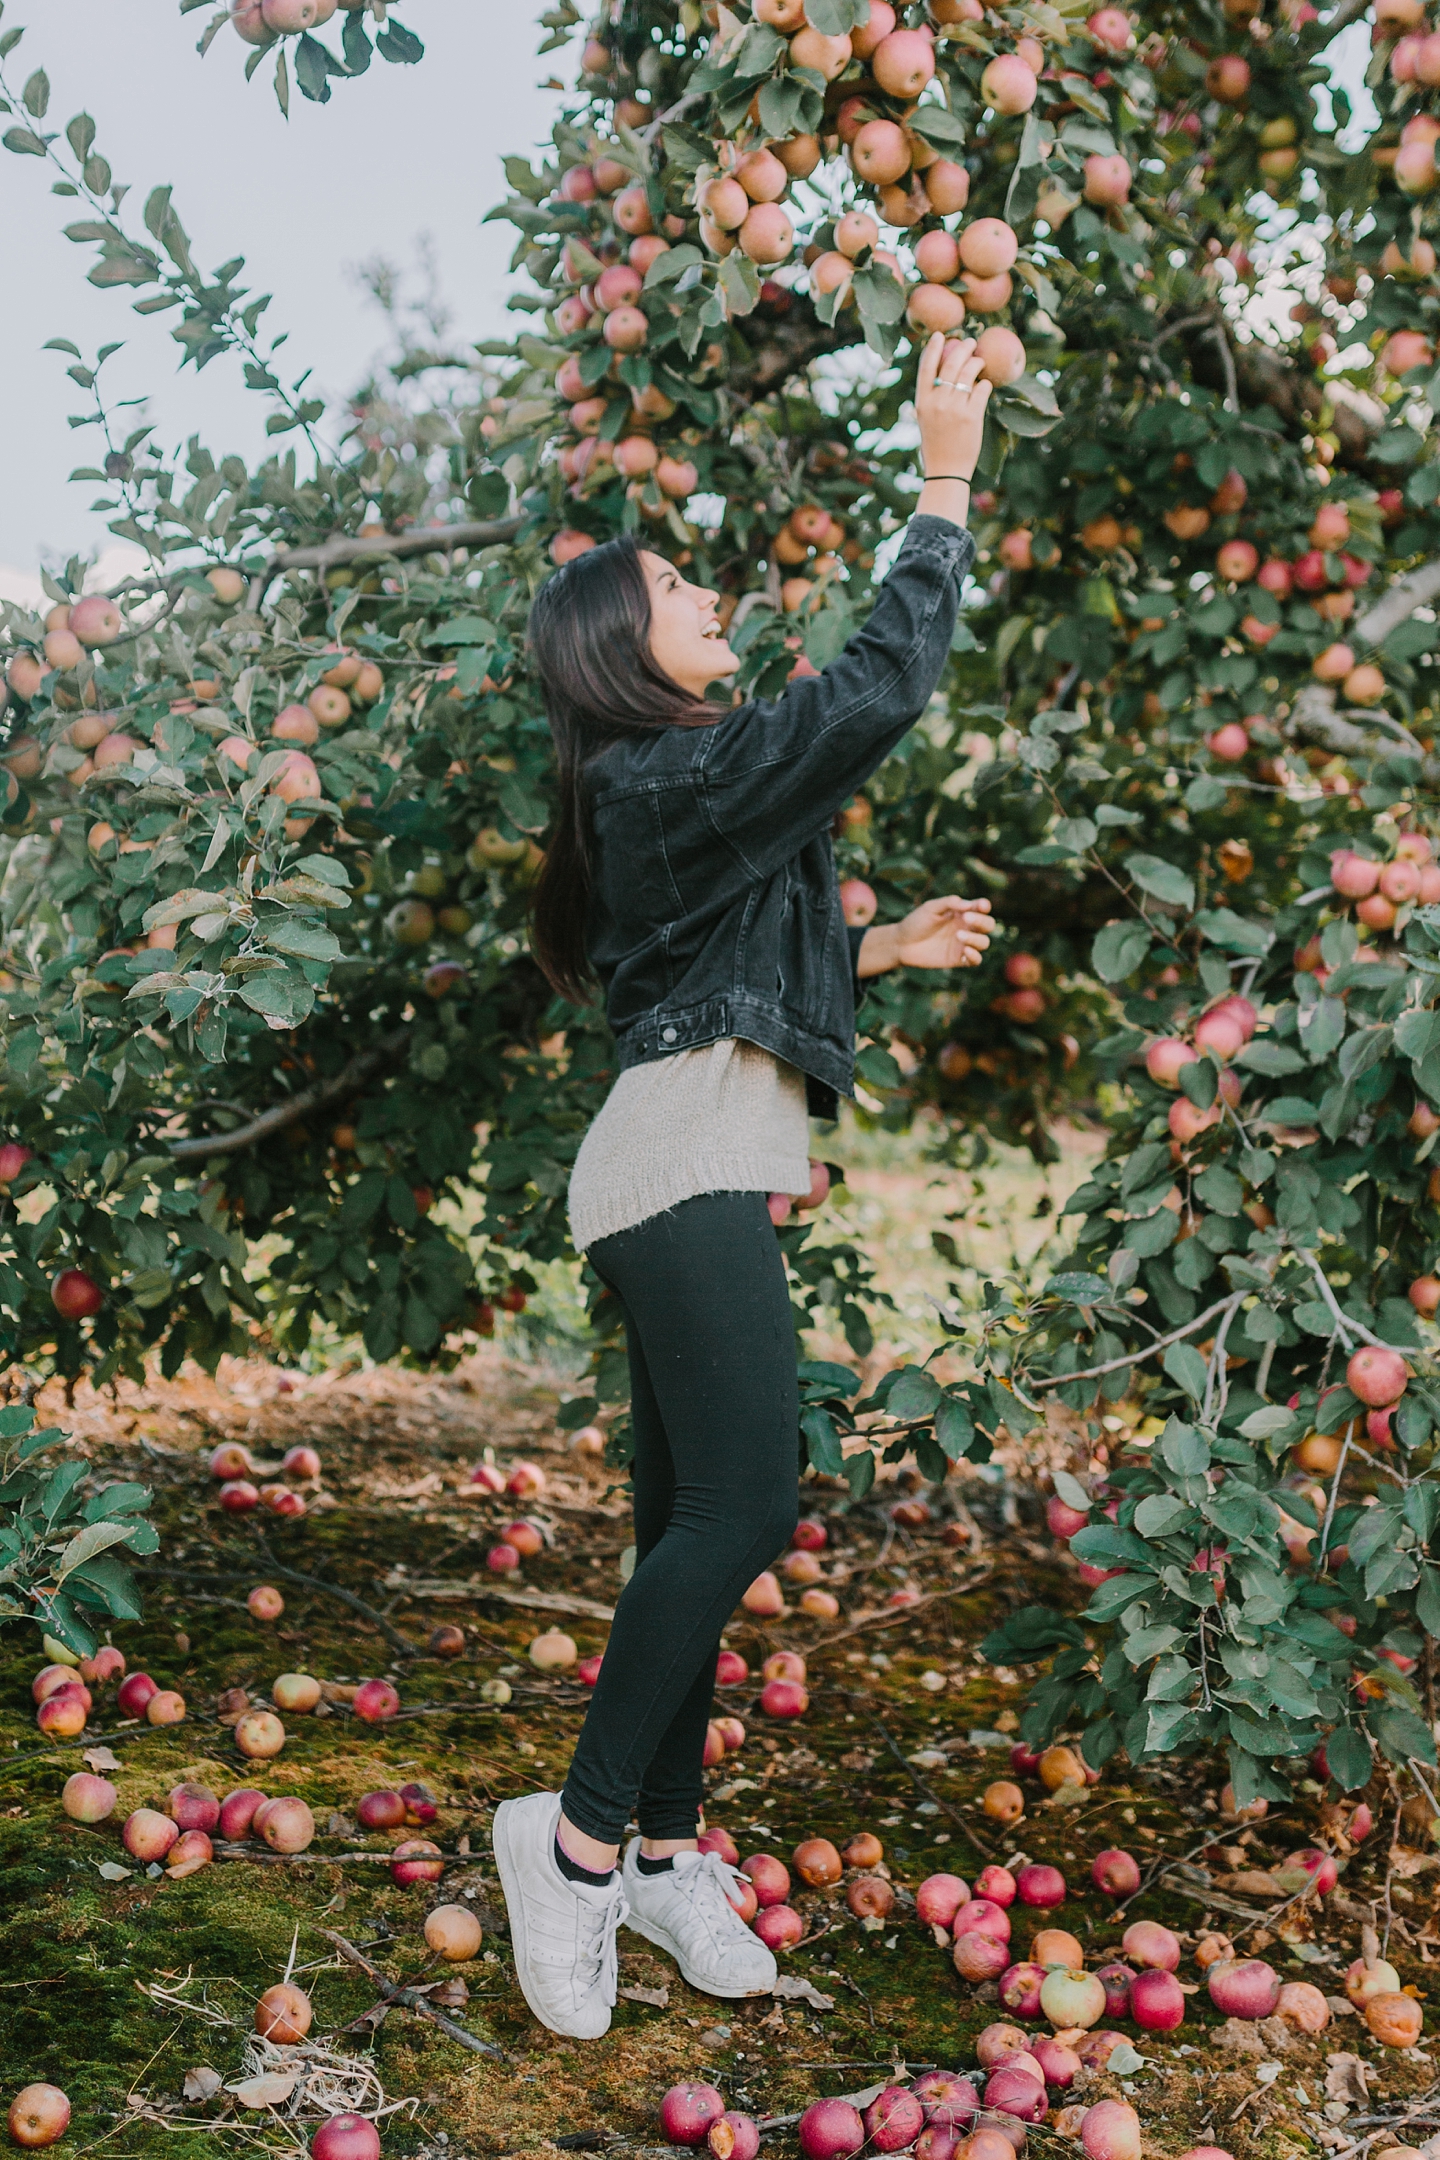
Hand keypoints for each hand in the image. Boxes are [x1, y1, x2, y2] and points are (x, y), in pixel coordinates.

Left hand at [856, 896, 993, 976]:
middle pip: (988, 925)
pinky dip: (975, 956)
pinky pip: (976, 960)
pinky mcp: (958, 959)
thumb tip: (969, 905)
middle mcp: (966, 928)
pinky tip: (964, 951)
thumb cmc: (916, 922)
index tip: (980, 905)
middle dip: (982, 921)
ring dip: (976, 938)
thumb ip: (950, 903)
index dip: (984, 906)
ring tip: (958, 935)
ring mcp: (963, 944)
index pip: (981, 908)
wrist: (901, 944)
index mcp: (962, 913)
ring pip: (984, 942)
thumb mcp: (931, 908)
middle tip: (965, 919)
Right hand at [914, 333, 991, 487]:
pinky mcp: (973, 416)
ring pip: (968, 374)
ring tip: (980, 361)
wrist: (946, 471)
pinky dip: (985, 384)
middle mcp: (938, 402)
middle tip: (971, 342)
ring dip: (976, 363)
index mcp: (922, 403)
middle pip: (951, 365)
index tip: (940, 335)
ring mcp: (955, 408)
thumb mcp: (925, 421)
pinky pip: (982, 390)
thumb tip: (941, 375)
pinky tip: (985, 385)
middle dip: (963, 349)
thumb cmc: (936, 446)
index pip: (926, 368)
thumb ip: (931, 399)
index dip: (933, 348)